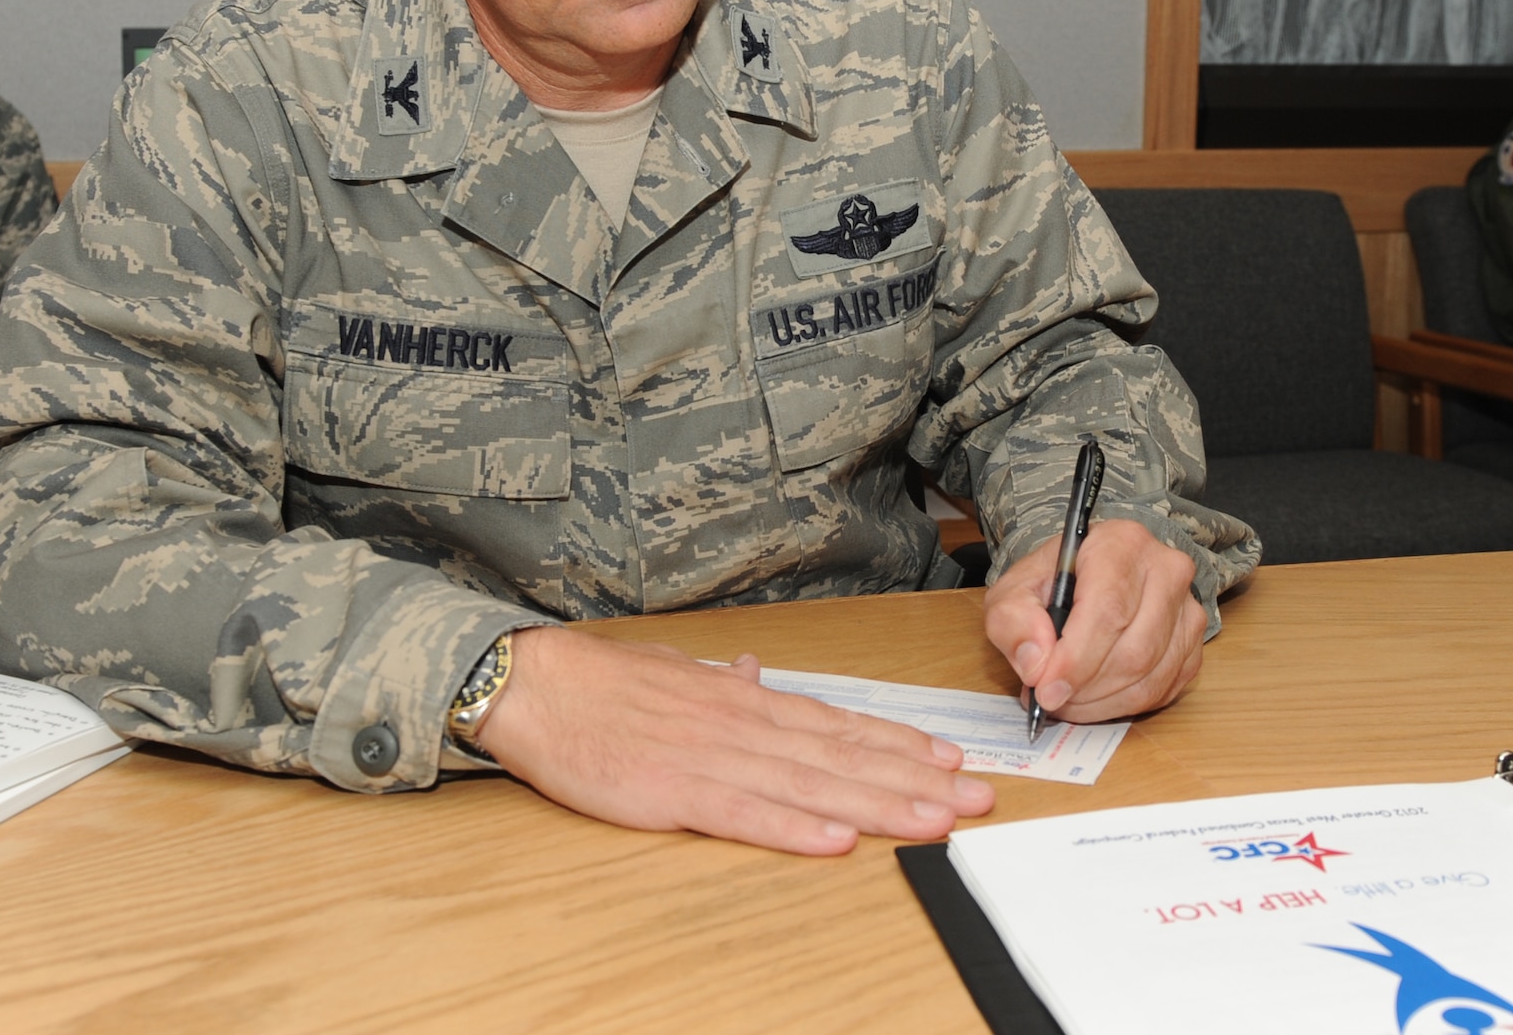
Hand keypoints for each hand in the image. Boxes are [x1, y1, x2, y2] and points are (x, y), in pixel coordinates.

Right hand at [472, 627, 994, 854]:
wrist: (536, 685)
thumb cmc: (603, 683)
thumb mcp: (675, 671)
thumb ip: (719, 682)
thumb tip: (752, 672)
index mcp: (745, 701)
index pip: (840, 724)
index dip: (900, 743)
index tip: (953, 758)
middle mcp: (744, 725)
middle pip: (844, 756)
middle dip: (916, 779)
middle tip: (976, 797)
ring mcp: (713, 758)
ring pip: (812, 785)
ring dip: (878, 803)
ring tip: (935, 819)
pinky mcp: (674, 792)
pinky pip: (744, 814)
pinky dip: (793, 828)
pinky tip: (837, 840)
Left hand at [982, 518, 1205, 723]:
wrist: (1085, 577)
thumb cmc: (1053, 582)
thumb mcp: (1014, 591)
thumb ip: (1013, 620)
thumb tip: (1036, 663)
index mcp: (1122, 542)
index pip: (1108, 609)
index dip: (1077, 658)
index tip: (1046, 689)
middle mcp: (1166, 570)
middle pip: (1134, 649)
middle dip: (1086, 687)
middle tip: (1051, 699)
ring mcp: (1187, 609)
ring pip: (1150, 676)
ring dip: (1102, 702)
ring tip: (1067, 699)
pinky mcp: (1193, 644)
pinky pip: (1164, 690)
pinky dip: (1123, 706)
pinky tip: (1094, 698)